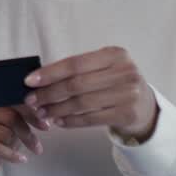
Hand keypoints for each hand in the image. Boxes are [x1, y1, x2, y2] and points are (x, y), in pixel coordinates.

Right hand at [0, 106, 47, 175]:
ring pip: (4, 133)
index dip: (31, 113)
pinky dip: (11, 154)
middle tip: (37, 147)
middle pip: (10, 116)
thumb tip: (46, 116)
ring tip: (19, 153)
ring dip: (16, 145)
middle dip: (26, 133)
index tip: (45, 125)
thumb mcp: (13, 125)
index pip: (13, 100)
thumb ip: (24, 116)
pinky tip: (20, 159)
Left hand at [24, 47, 158, 140]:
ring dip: (57, 109)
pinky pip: (91, 119)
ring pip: (82, 103)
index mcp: (115, 54)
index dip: (50, 72)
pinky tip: (59, 122)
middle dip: (49, 93)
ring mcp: (128, 93)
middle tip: (31, 101)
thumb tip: (39, 79)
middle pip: (77, 84)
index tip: (29, 81)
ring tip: (42, 113)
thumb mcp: (104, 68)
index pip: (75, 63)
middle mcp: (124, 71)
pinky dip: (71, 121)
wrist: (145, 105)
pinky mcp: (128, 114)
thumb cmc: (116, 83)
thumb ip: (79, 70)